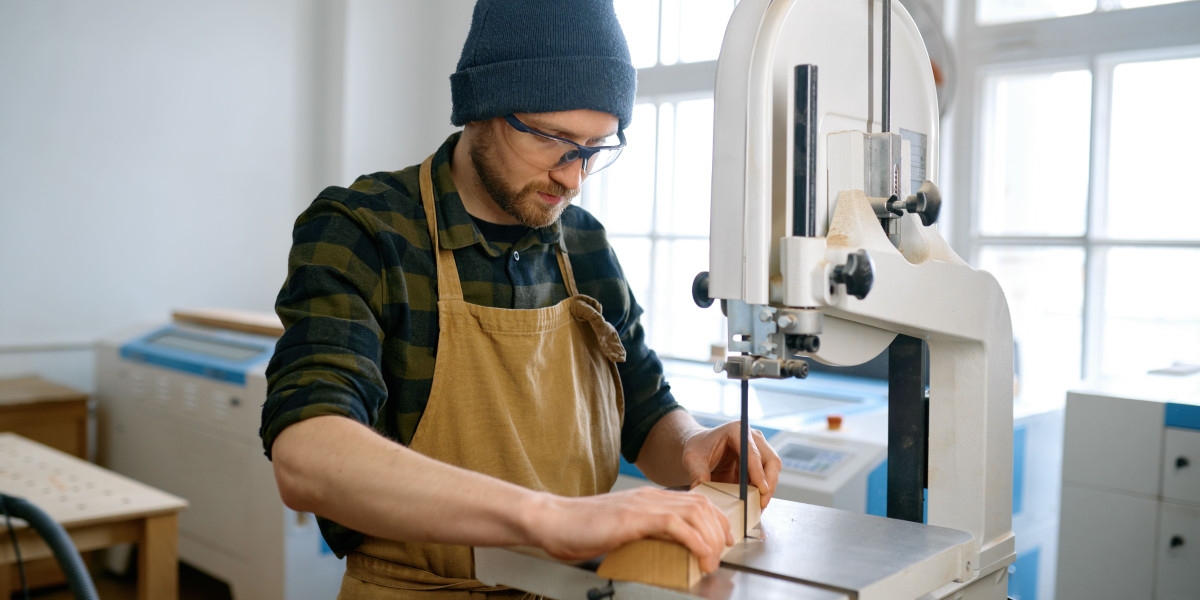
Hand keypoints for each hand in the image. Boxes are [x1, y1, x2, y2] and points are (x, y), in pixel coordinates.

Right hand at [529, 487, 732, 573]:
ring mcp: (641, 505)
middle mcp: (649, 497)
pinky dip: (695, 540)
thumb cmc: (580, 530)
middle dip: (720, 530)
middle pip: (701, 504)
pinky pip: (675, 524)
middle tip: (724, 553)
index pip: (695, 500)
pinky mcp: (632, 518)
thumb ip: (645, 534)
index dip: (716, 519)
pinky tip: (700, 555)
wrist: (552, 521)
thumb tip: (668, 550)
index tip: (723, 540)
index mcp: (648, 498)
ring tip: (712, 560)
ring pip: (694, 512)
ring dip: (711, 538)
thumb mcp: (621, 531)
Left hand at [680, 422, 780, 508]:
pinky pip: (767, 478)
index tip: (761, 489)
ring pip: (773, 470)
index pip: (752, 452)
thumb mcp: (692, 458)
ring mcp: (759, 449)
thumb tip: (703, 490)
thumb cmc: (698, 448)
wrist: (701, 447)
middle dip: (769, 483)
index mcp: (736, 430)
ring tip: (758, 507)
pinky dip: (763, 492)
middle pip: (771, 460)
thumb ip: (697, 473)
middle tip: (762, 503)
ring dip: (768, 490)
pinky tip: (755, 504)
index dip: (758, 471)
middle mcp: (752, 438)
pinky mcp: (759, 463)